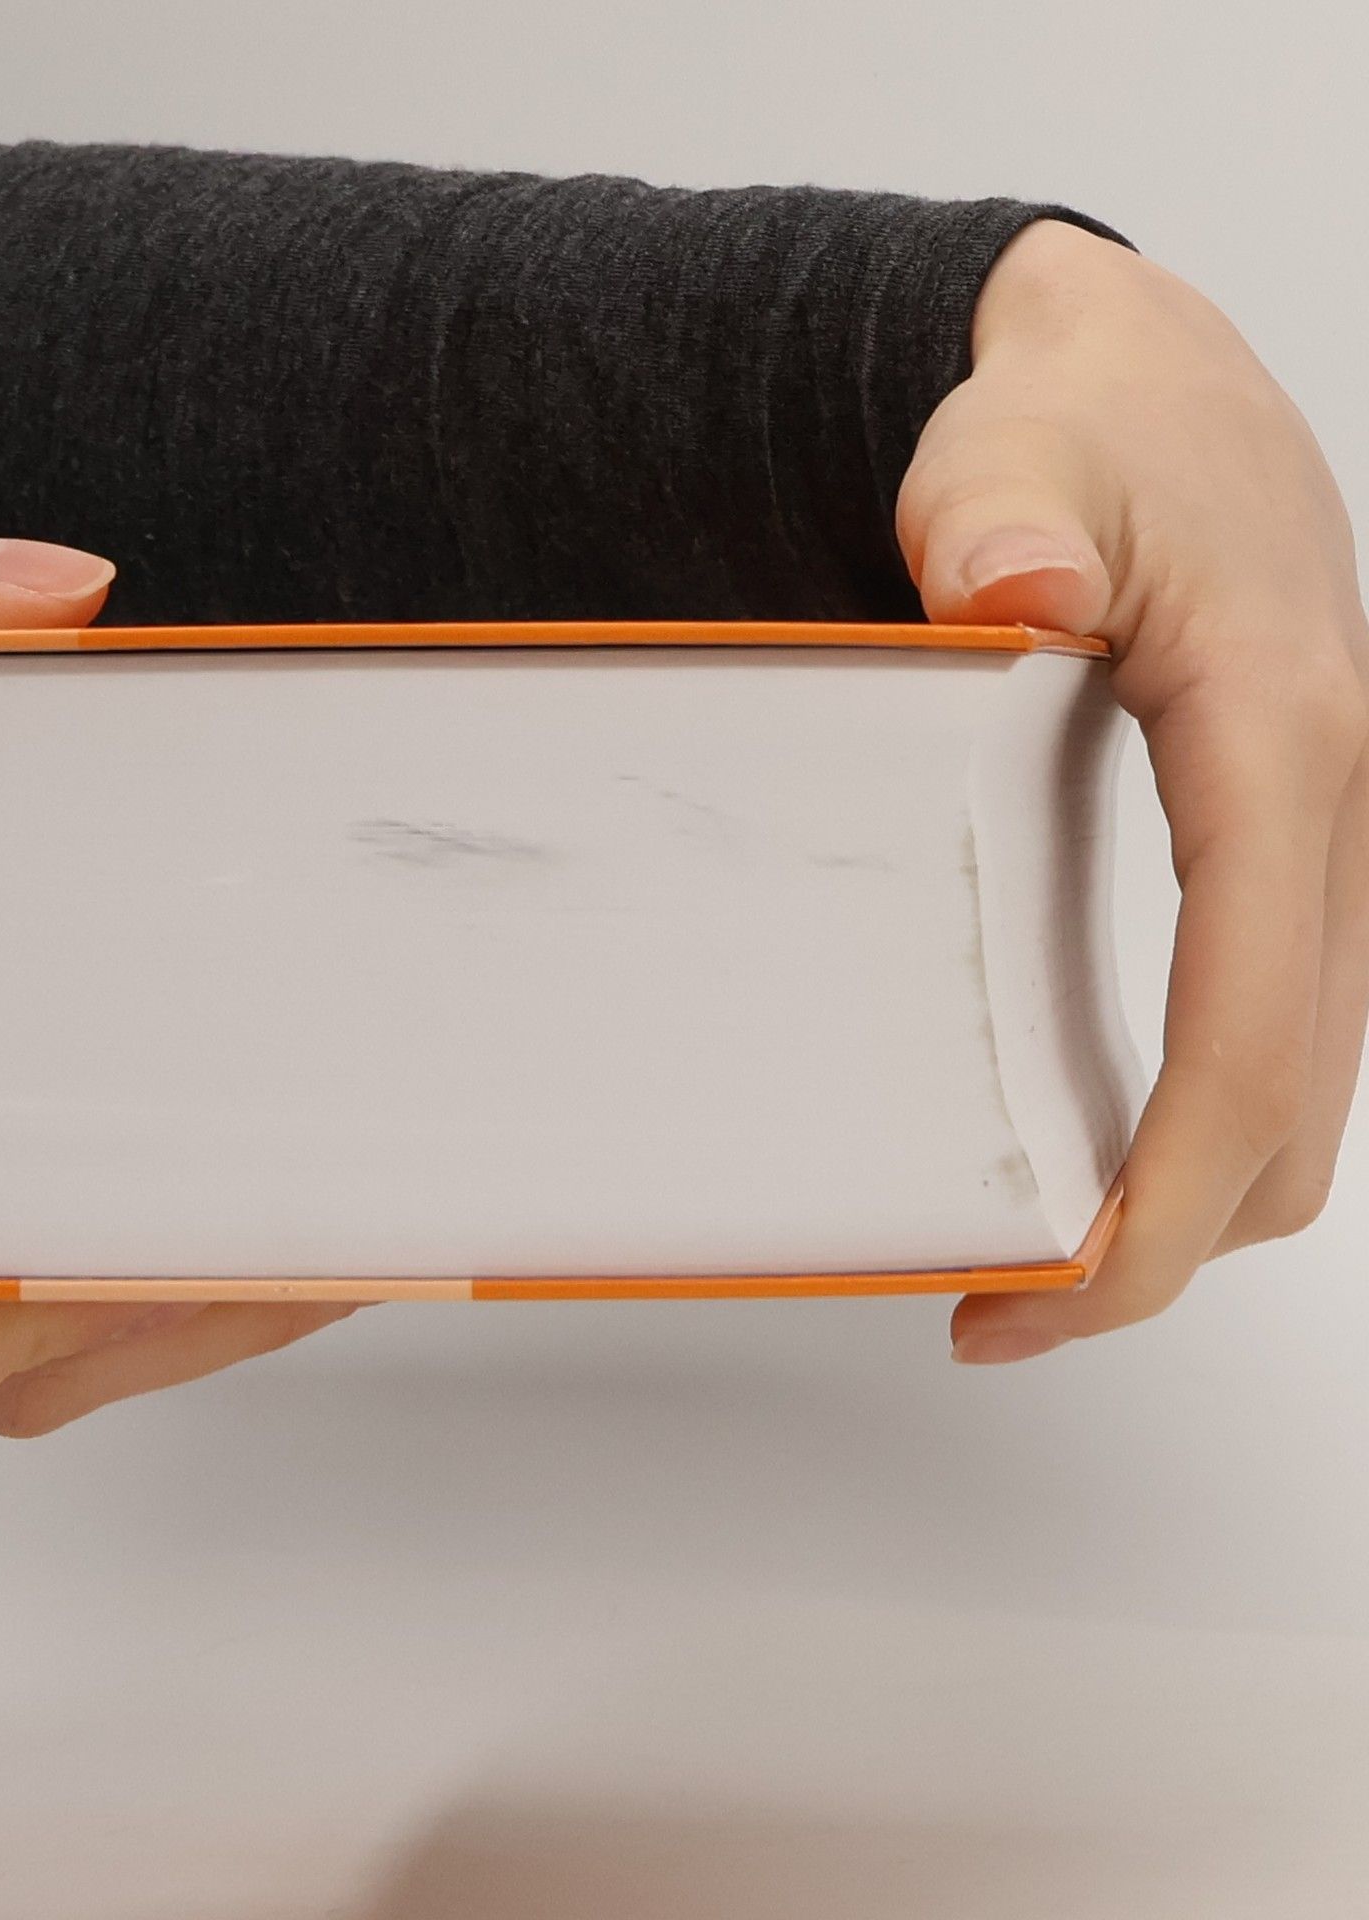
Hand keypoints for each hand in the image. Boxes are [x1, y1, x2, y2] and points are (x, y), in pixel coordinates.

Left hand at [899, 220, 1368, 1362]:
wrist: (1153, 391)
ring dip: (1190, 1199)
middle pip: (1292, 1105)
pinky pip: (1268, 1033)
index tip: (1062, 1289)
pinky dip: (1197, 1125)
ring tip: (1030, 1260)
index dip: (1171, 1189)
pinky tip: (1085, 1139)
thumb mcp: (1025, 444)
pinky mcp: (1277, 861)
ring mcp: (1317, 852)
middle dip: (1168, 1242)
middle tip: (998, 1309)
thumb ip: (1011, 513)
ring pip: (1298, 1089)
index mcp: (1282, 743)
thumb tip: (1010, 591)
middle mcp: (1332, 823)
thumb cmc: (1088, 425)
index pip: (1251, 1023)